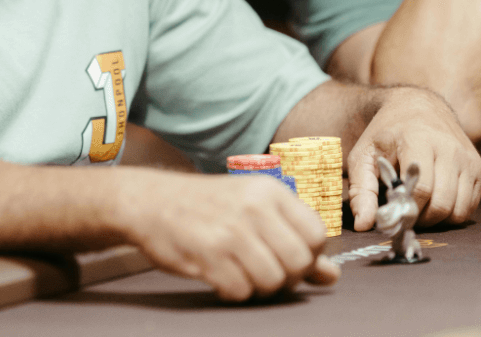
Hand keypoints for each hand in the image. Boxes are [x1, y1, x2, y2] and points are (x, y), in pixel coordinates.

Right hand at [118, 170, 340, 300]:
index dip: (309, 255)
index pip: (318, 235)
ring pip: (273, 280)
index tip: (288, 256)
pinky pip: (241, 291)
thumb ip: (292, 239)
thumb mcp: (251, 210)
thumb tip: (331, 275)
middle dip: (287, 277)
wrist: (149, 201)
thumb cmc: (204, 206)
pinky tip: (220, 275)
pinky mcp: (208, 254)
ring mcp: (231, 231)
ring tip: (241, 273)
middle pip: (299, 262)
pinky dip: (233, 291)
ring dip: (260, 287)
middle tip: (265, 271)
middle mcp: (253, 207)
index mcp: (269, 191)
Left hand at [347, 88, 480, 230]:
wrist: (419, 106)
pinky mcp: (477, 168)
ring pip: (459, 209)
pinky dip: (452, 213)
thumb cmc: (387, 132)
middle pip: (441, 203)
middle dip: (421, 218)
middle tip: (405, 215)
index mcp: (419, 140)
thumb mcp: (364, 155)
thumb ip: (361, 190)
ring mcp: (467, 159)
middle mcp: (449, 149)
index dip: (407, 210)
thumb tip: (362, 225)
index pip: (421, 189)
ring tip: (418, 209)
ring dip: (437, 219)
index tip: (393, 214)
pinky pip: (470, 206)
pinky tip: (433, 203)